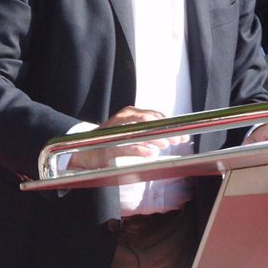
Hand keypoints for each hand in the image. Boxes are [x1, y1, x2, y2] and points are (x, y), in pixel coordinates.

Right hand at [67, 107, 188, 170]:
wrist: (84, 150)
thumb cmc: (112, 141)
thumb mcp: (130, 132)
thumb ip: (148, 133)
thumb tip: (173, 137)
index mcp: (129, 114)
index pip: (153, 115)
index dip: (170, 124)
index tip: (183, 132)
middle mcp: (121, 120)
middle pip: (148, 121)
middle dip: (165, 130)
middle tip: (178, 139)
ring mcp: (114, 133)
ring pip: (138, 132)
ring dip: (155, 138)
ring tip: (166, 144)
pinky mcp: (107, 148)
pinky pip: (126, 148)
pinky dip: (140, 150)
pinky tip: (151, 154)